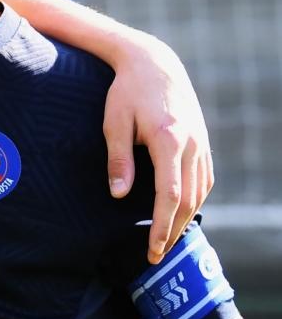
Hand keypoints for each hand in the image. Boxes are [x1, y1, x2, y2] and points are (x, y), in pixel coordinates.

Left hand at [102, 33, 212, 263]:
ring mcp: (200, 143)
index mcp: (168, 140)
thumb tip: (118, 195)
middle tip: (156, 256)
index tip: (152, 250)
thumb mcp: (114, 123)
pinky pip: (204, 178)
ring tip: (167, 240)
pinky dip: (195, 198)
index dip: (162, 226)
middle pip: (187, 200)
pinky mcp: (202, 141)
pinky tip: (182, 211)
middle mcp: (191, 144)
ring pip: (199, 191)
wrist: (153, 63)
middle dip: (173, 231)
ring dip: (185, 218)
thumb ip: (118, 160)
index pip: (168, 195)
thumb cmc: (126, 92)